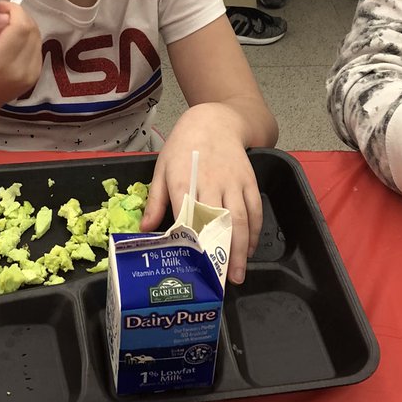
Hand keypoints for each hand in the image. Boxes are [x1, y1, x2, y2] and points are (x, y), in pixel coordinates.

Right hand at [0, 0, 41, 100]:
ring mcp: (28, 76)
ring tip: (6, 32)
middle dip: (19, 17)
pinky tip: (12, 45)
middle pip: (32, 30)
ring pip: (37, 37)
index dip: (14, 10)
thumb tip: (4, 16)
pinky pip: (37, 48)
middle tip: (3, 18)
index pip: (20, 26)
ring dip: (24, 28)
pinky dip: (27, 41)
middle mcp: (17, 71)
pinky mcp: (34, 78)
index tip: (1, 7)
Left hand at [140, 105, 263, 284]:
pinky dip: (254, 231)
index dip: (190, 241)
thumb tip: (146, 231)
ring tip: (238, 273)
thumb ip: (155, 200)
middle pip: (219, 222)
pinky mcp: (249, 180)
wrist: (215, 120)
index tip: (191, 267)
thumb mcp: (161, 167)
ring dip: (241, 248)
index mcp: (183, 179)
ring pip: (240, 219)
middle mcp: (210, 181)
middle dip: (223, 254)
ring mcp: (233, 181)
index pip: (187, 215)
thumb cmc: (183, 146)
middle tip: (222, 281)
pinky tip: (249, 249)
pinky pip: (254, 209)